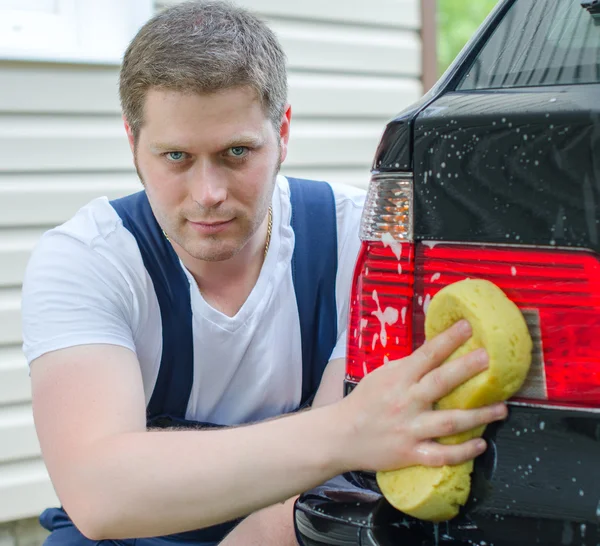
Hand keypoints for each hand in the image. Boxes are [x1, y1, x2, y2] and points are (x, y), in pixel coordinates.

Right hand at [333, 320, 506, 472]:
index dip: (448, 339)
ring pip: (449, 422)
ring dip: (478, 415)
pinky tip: (481, 444)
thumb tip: (436, 352)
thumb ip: (408, 367)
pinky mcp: (411, 453)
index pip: (427, 355)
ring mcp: (410, 429)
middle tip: (490, 358)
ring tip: (502, 408)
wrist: (340, 435)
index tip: (468, 326)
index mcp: (398, 378)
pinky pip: (441, 455)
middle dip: (467, 368)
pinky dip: (462, 452)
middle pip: (441, 382)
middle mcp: (406, 401)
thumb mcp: (381, 376)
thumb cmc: (363, 402)